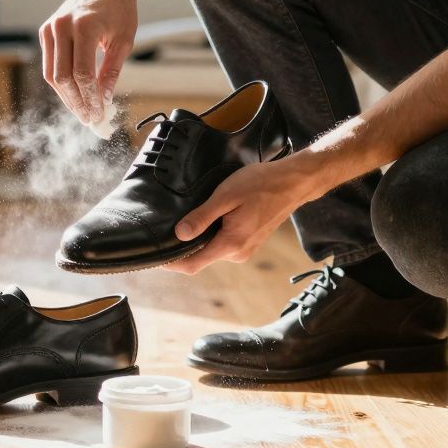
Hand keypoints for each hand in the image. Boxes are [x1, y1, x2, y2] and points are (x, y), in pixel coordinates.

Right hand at [39, 0, 138, 123]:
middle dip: (76, 102)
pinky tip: (75, 95)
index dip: (89, 98)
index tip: (98, 115)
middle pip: (63, 77)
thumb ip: (111, 71)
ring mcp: (50, 28)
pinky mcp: (45, 31)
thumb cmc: (119, 9)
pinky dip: (61, 83)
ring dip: (66, 97)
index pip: (82, 73)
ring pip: (52, 74)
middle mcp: (62, 26)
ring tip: (82, 112)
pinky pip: (50, 65)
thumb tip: (103, 100)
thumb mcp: (124, 41)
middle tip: (89, 119)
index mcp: (84, 26)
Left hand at [163, 153, 325, 275]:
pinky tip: (212, 216)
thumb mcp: (226, 196)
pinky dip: (212, 235)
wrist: (292, 183)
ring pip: (211, 250)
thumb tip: (179, 235)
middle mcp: (238, 253)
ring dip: (199, 239)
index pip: (192, 264)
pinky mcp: (248, 243)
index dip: (171, 263)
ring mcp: (245, 250)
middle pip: (200, 258)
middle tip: (168, 227)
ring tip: (192, 217)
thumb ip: (202, 217)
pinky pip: (223, 244)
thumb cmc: (261, 184)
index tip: (154, 254)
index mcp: (231, 244)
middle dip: (183, 247)